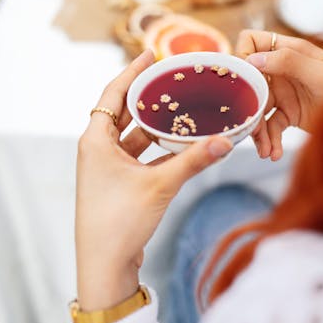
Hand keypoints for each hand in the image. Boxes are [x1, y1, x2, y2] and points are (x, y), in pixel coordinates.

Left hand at [75, 49, 231, 310]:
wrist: (105, 269)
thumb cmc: (119, 224)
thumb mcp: (159, 186)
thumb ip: (193, 161)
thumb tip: (227, 142)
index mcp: (95, 140)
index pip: (113, 94)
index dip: (132, 72)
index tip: (150, 54)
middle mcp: (98, 149)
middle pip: (125, 111)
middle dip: (149, 95)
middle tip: (173, 77)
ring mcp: (108, 167)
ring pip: (135, 134)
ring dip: (157, 123)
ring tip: (183, 106)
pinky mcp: (120, 183)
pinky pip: (141, 155)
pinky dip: (160, 148)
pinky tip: (183, 142)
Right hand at [236, 30, 322, 161]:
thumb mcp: (321, 73)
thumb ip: (289, 62)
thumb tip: (254, 59)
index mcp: (289, 51)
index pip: (252, 41)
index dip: (243, 57)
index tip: (245, 80)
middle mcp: (282, 70)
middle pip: (249, 80)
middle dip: (247, 103)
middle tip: (250, 125)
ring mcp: (283, 93)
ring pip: (256, 106)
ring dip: (258, 130)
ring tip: (266, 151)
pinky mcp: (288, 114)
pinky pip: (270, 126)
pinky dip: (269, 141)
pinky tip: (274, 153)